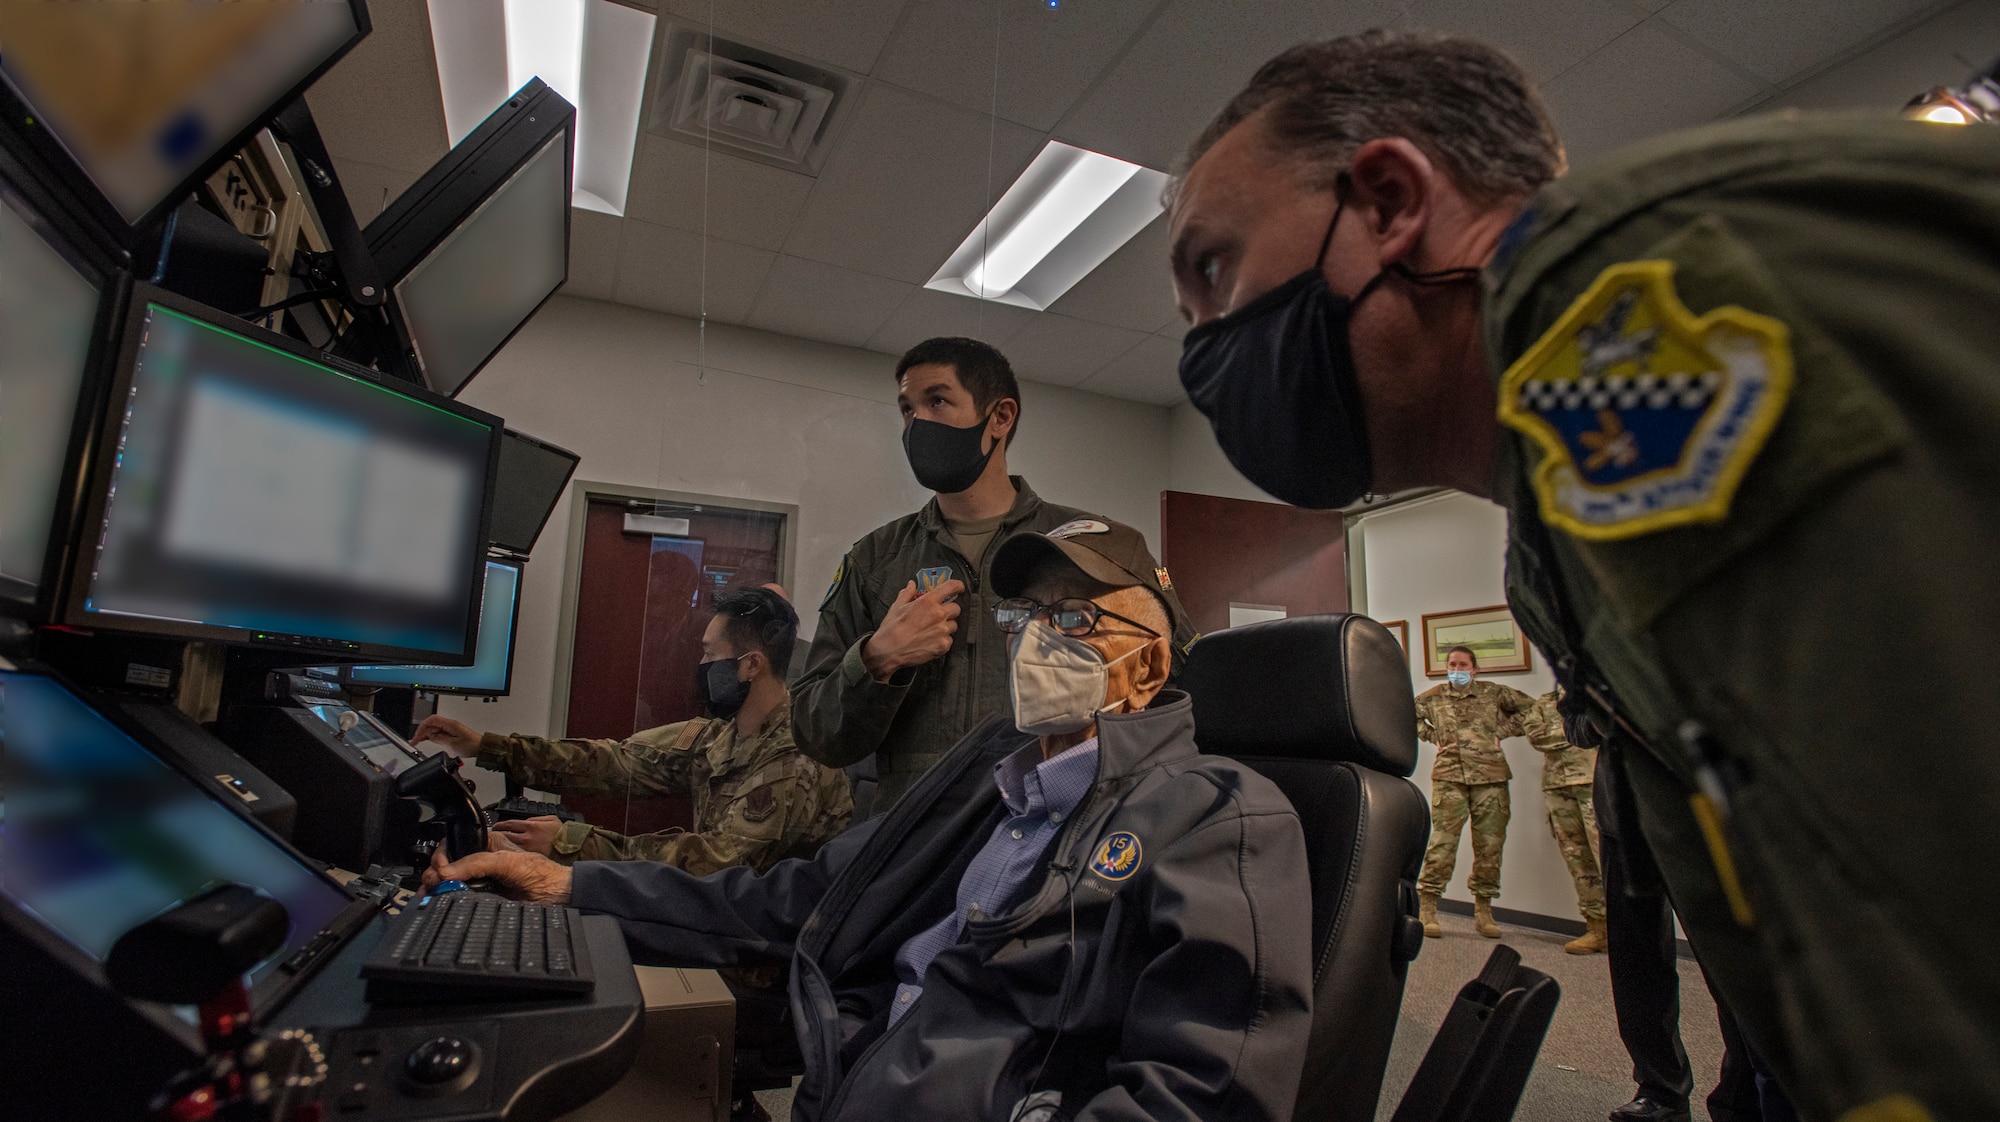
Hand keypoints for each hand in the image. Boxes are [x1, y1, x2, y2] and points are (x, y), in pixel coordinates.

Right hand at [411, 715, 481, 755]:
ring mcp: (450, 729)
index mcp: (450, 724)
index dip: (422, 726)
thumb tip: (430, 737)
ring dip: (425, 735)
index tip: (417, 734)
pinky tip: (427, 740)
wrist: (481, 748)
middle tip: (415, 740)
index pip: (432, 720)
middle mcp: (450, 725)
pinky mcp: (451, 734)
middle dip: (422, 731)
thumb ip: (440, 739)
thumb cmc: (472, 745)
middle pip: (431, 724)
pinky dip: (431, 737)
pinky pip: (438, 733)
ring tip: (418, 742)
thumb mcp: (452, 745)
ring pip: (434, 729)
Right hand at [424, 846, 570, 905]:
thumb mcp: (505, 860)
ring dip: (435, 888)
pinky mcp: (480, 900)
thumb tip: (446, 872)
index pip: (453, 845)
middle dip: (434, 873)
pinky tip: (439, 902)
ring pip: (447, 884)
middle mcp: (479, 863)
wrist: (554, 896)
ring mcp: (478, 882)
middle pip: (446, 866)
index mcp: (486, 846)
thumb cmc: (539, 873)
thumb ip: (475, 863)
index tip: (439, 866)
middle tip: (434, 882)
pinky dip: (444, 901)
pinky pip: (457, 900)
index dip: (441, 855)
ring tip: (432, 893)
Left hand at [491, 815, 562, 856]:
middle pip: (505, 835)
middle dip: (497, 835)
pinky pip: (516, 856)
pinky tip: (507, 855)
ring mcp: (528, 850)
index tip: (495, 827)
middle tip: (492, 836)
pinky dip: (510, 854)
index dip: (500, 825)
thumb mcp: (551, 819)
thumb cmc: (563, 835)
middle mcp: (528, 838)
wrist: (571, 849)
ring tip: (497, 846)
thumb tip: (524, 821)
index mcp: (532, 827)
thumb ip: (535, 819)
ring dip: (501, 846)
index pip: (509, 824)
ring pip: (508, 847)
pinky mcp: (530, 859)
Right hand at [861, 579, 964, 679]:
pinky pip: (950, 640)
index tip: (959, 588)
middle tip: (938, 616)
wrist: (889, 651)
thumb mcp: (897, 606)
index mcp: (928, 601)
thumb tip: (912, 584)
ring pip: (954, 625)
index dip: (958, 586)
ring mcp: (942, 631)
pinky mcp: (943, 645)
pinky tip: (931, 641)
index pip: (951, 587)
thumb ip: (907, 593)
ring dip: (946, 626)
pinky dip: (943, 640)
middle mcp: (938, 614)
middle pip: (956, 608)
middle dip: (949, 610)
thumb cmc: (892, 628)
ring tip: (932, 631)